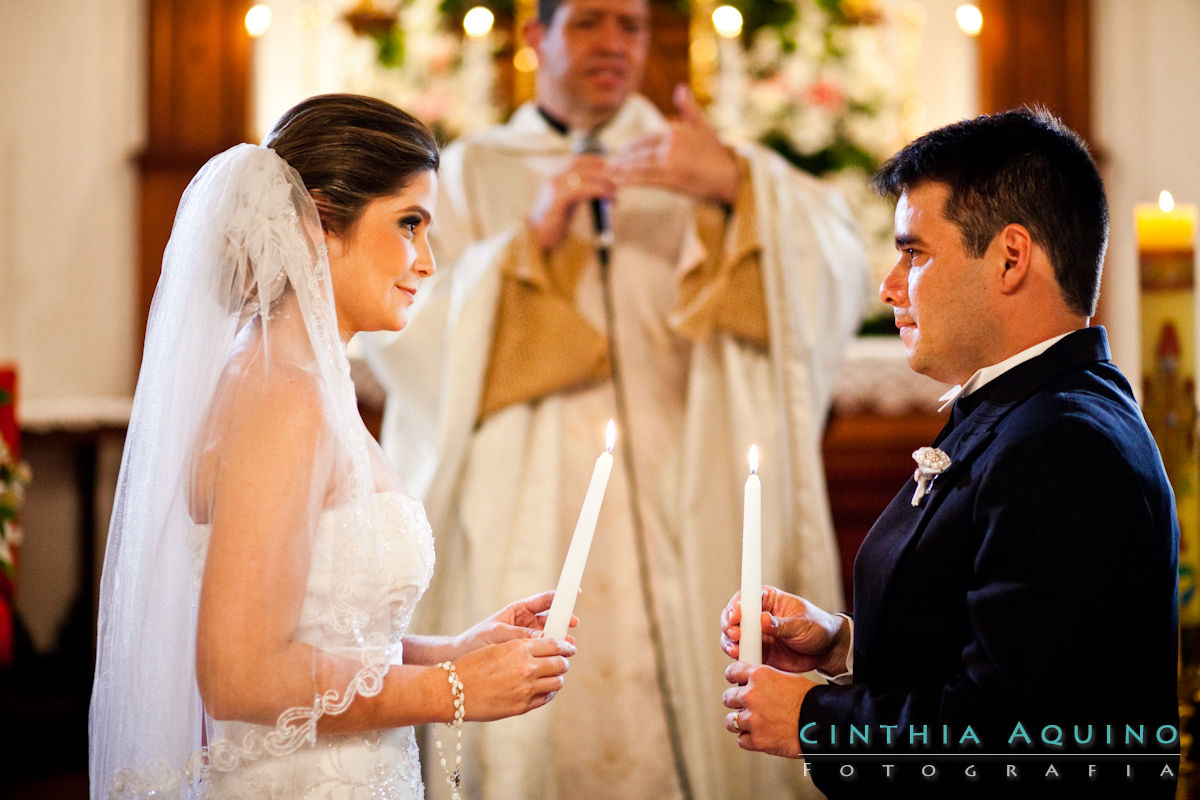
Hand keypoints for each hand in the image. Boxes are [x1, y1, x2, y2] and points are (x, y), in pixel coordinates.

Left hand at [453, 590, 576, 654]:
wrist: (464, 657)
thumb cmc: (477, 640)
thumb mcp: (497, 633)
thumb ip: (519, 634)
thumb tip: (541, 637)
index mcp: (519, 610)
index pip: (543, 600)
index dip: (559, 596)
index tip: (574, 591)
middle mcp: (527, 622)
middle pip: (551, 617)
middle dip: (564, 619)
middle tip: (573, 623)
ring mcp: (529, 637)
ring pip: (551, 634)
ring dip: (561, 637)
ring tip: (568, 643)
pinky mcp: (528, 652)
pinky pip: (545, 650)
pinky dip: (553, 652)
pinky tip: (559, 656)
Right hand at [454, 636, 574, 720]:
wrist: (452, 691)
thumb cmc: (471, 665)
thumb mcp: (497, 646)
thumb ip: (521, 646)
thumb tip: (543, 646)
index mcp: (520, 648)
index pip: (555, 645)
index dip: (566, 646)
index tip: (569, 647)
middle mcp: (527, 668)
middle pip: (560, 664)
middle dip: (563, 662)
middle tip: (562, 662)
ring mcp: (525, 689)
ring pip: (557, 683)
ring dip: (557, 678)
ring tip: (552, 676)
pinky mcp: (521, 707)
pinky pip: (545, 698)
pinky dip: (548, 693)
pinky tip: (542, 689)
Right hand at [528, 155, 615, 250]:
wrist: (537, 240)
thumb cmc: (554, 225)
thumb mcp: (568, 204)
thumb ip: (579, 193)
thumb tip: (599, 188)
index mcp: (556, 178)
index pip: (578, 161)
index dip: (597, 161)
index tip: (613, 168)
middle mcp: (554, 179)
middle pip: (583, 165)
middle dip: (603, 170)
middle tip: (619, 179)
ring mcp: (554, 187)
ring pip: (584, 176)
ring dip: (604, 182)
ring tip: (615, 193)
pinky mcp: (558, 199)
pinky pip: (582, 189)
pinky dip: (599, 191)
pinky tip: (609, 198)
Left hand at [609, 84, 738, 205]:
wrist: (732, 178)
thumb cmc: (718, 155)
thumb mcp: (704, 126)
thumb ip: (688, 108)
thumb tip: (680, 88)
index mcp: (675, 132)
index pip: (645, 140)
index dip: (630, 148)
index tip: (619, 154)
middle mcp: (671, 144)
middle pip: (638, 153)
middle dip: (622, 160)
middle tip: (607, 166)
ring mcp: (671, 161)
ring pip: (638, 166)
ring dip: (620, 171)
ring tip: (607, 175)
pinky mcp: (673, 179)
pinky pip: (645, 179)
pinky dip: (629, 180)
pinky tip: (617, 183)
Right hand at [720, 586, 848, 674]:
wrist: (826, 650)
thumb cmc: (817, 627)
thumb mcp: (802, 623)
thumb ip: (782, 624)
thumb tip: (762, 619)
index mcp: (768, 599)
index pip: (746, 597)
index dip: (737, 605)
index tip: (736, 615)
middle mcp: (757, 614)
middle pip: (732, 615)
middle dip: (729, 624)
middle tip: (735, 634)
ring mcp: (755, 633)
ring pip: (732, 635)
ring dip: (729, 641)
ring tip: (734, 649)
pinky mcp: (757, 650)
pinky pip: (741, 652)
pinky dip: (736, 654)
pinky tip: (738, 656)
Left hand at [723, 662, 813, 757]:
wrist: (823, 723)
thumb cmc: (811, 701)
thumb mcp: (788, 679)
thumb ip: (768, 681)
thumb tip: (758, 684)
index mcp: (760, 676)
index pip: (732, 671)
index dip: (733, 677)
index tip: (734, 681)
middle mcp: (752, 696)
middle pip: (728, 697)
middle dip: (735, 701)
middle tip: (745, 705)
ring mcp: (752, 719)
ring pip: (730, 721)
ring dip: (738, 722)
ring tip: (750, 723)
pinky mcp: (757, 740)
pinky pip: (741, 740)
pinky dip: (748, 739)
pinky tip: (759, 735)